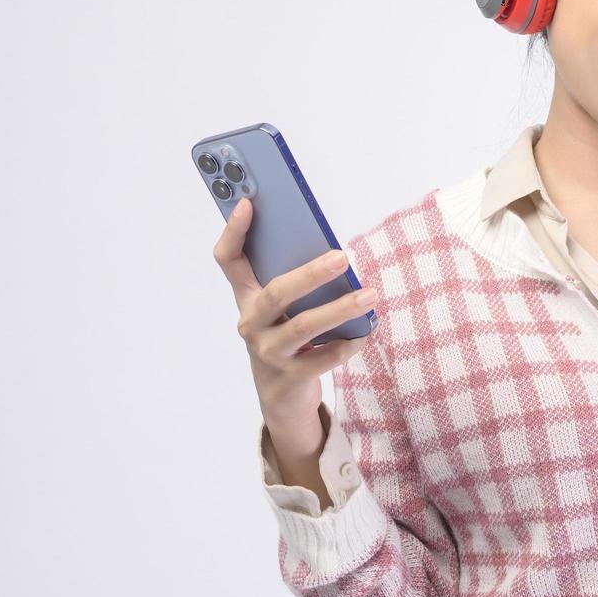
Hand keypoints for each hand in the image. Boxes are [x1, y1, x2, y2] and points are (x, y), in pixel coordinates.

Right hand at [211, 197, 376, 431]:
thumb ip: (293, 275)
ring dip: (340, 309)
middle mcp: (250, 322)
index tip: (246, 203)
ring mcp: (268, 352)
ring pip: (303, 327)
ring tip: (370, 295)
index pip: (227, 259)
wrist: (282, 393)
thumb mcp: (282, 305)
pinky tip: (366, 331)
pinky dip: (348, 344)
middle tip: (342, 257)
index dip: (233, 232)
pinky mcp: (290, 376)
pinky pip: (322, 359)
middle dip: (310, 274)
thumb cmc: (287, 332)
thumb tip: (331, 249)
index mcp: (246, 296)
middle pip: (276, 293)